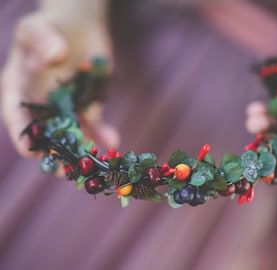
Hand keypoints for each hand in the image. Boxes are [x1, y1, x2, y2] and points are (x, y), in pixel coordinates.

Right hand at [1, 4, 118, 156]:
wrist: (79, 28)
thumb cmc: (50, 26)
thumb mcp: (39, 27)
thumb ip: (43, 41)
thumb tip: (55, 57)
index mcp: (19, 92)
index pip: (17, 118)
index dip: (22, 135)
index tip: (31, 151)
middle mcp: (41, 107)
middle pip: (45, 137)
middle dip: (55, 155)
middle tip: (65, 171)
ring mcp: (66, 111)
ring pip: (72, 138)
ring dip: (82, 152)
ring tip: (94, 164)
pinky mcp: (87, 109)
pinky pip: (94, 127)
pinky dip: (103, 135)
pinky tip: (113, 141)